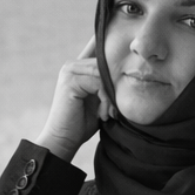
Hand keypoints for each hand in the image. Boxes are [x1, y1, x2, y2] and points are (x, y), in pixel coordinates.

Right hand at [34, 37, 115, 161]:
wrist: (63, 140)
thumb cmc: (81, 123)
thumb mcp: (98, 100)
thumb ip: (107, 85)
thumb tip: (131, 72)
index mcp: (78, 67)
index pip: (103, 55)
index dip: (117, 65)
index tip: (124, 88)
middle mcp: (72, 65)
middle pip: (106, 63)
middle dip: (116, 86)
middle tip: (115, 109)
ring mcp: (69, 72)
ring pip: (104, 73)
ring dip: (111, 95)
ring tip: (109, 113)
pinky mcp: (70, 81)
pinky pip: (99, 83)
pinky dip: (105, 100)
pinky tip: (103, 114)